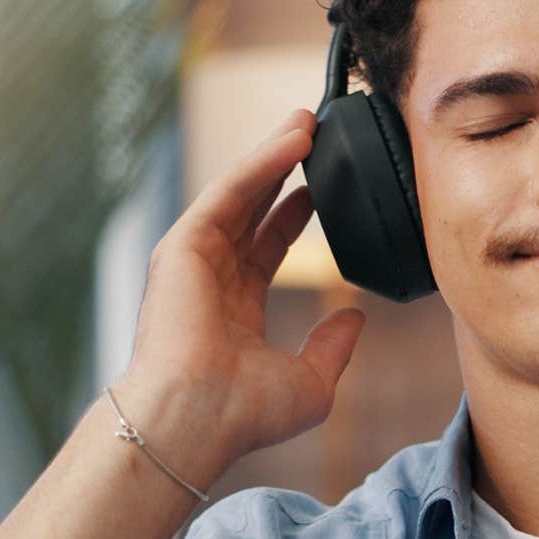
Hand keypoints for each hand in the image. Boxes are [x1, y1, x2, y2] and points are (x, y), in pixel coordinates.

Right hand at [116, 108, 364, 483]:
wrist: (198, 418)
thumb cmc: (244, 413)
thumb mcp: (310, 382)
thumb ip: (333, 346)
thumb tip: (355, 317)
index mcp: (234, 311)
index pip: (266, 249)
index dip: (293, 216)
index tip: (320, 189)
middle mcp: (210, 281)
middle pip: (250, 210)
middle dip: (281, 170)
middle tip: (313, 135)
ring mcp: (193, 261)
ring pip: (240, 192)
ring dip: (272, 153)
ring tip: (307, 120)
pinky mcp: (183, 245)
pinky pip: (228, 192)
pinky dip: (260, 163)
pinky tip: (291, 140)